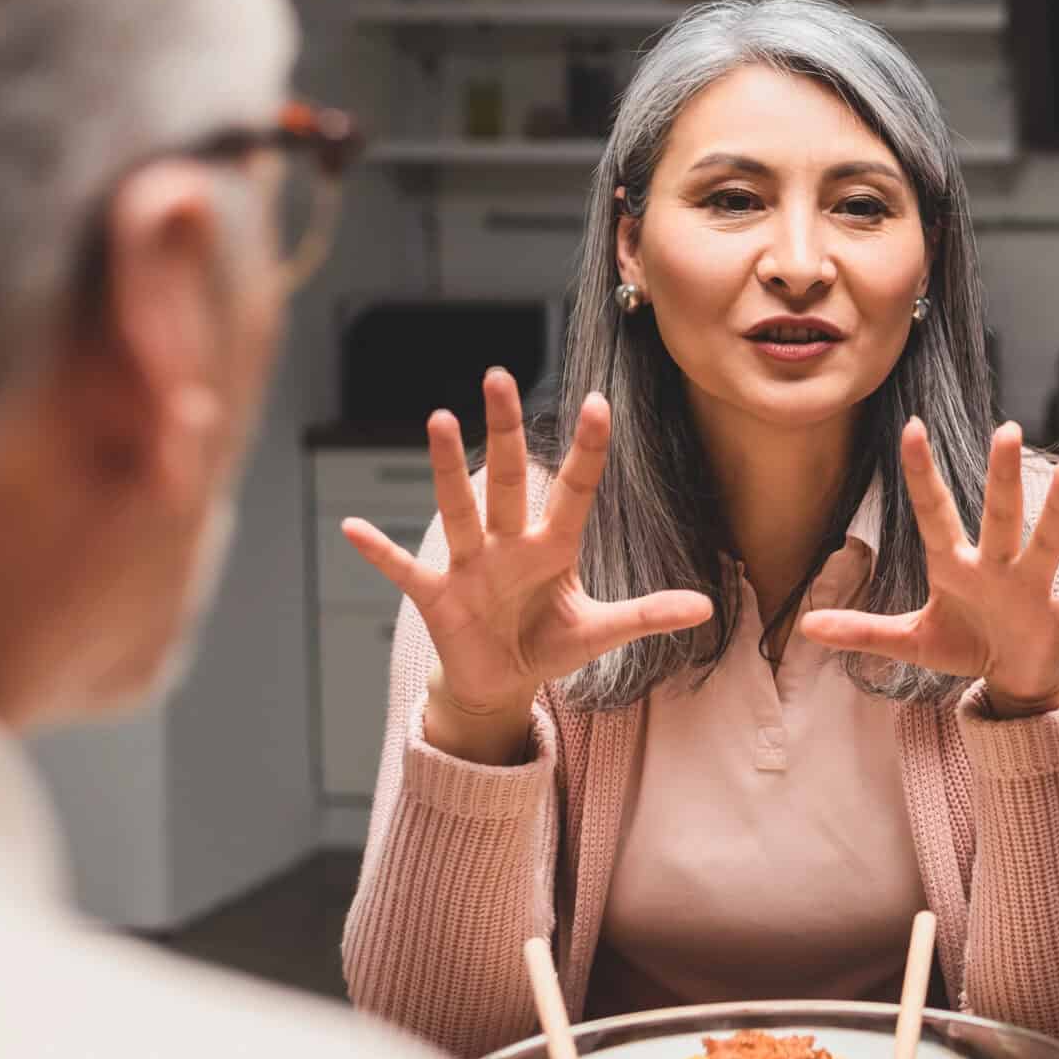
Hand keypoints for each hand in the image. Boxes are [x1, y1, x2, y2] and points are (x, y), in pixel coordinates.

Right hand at [340, 368, 713, 760]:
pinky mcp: (435, 595)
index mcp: (552, 546)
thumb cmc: (547, 644)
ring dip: (447, 468)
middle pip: (508, 479)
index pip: (576, 489)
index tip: (599, 401)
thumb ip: (646, 614)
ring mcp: (469, 565)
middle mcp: (508, 543)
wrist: (500, 682)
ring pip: (458, 508)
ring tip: (440, 418)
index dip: (589, 450)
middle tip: (499, 376)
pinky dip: (378, 552)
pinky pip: (403, 569)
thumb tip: (705, 608)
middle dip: (506, 430)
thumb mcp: (601, 632)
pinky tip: (353, 527)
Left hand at [800, 419, 1058, 713]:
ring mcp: (1029, 589)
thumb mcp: (910, 640)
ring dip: (1057, 513)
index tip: (911, 428)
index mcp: (955, 565)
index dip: (923, 474)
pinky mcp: (1056, 618)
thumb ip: (863, 630)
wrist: (1014, 677)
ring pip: (1044, 545)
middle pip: (999, 516)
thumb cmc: (965, 645)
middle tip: (1006, 430)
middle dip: (1002, 477)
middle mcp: (995, 566)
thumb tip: (806, 627)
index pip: (935, 512)